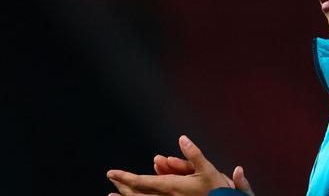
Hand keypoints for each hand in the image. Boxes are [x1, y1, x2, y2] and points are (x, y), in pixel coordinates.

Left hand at [107, 135, 253, 195]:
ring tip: (114, 194)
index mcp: (172, 186)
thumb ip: (193, 154)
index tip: (111, 173)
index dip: (125, 177)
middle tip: (111, 179)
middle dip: (123, 186)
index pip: (142, 182)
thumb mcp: (208, 169)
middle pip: (138, 194)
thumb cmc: (217, 191)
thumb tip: (182, 138)